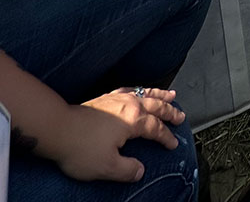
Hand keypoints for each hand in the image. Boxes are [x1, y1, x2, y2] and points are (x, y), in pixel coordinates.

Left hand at [56, 88, 184, 182]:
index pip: (156, 128)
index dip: (167, 136)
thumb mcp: (107, 167)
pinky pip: (129, 90)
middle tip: (180, 115)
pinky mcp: (105, 98)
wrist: (58, 128)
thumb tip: (140, 170)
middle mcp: (128, 104)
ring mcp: (116, 99)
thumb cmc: (81, 148)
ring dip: (158, 95)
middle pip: (155, 105)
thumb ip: (128, 169)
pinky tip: (138, 91)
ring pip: (144, 93)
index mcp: (133, 120)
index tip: (173, 143)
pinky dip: (139, 90)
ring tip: (170, 94)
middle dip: (170, 111)